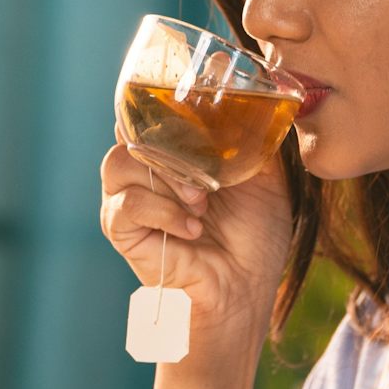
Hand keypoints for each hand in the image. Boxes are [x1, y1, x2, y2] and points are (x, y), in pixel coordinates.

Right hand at [98, 118, 293, 359]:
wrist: (247, 286)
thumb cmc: (255, 234)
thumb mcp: (267, 177)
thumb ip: (258, 139)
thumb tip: (268, 101)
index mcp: (171, 151)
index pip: (146, 110)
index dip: (160, 103)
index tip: (192, 107)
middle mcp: (143, 170)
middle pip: (129, 130)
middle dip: (170, 145)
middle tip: (208, 174)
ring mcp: (128, 199)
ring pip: (120, 163)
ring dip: (166, 179)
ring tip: (201, 204)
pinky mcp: (122, 231)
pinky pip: (126, 205)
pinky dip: (162, 211)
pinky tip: (192, 227)